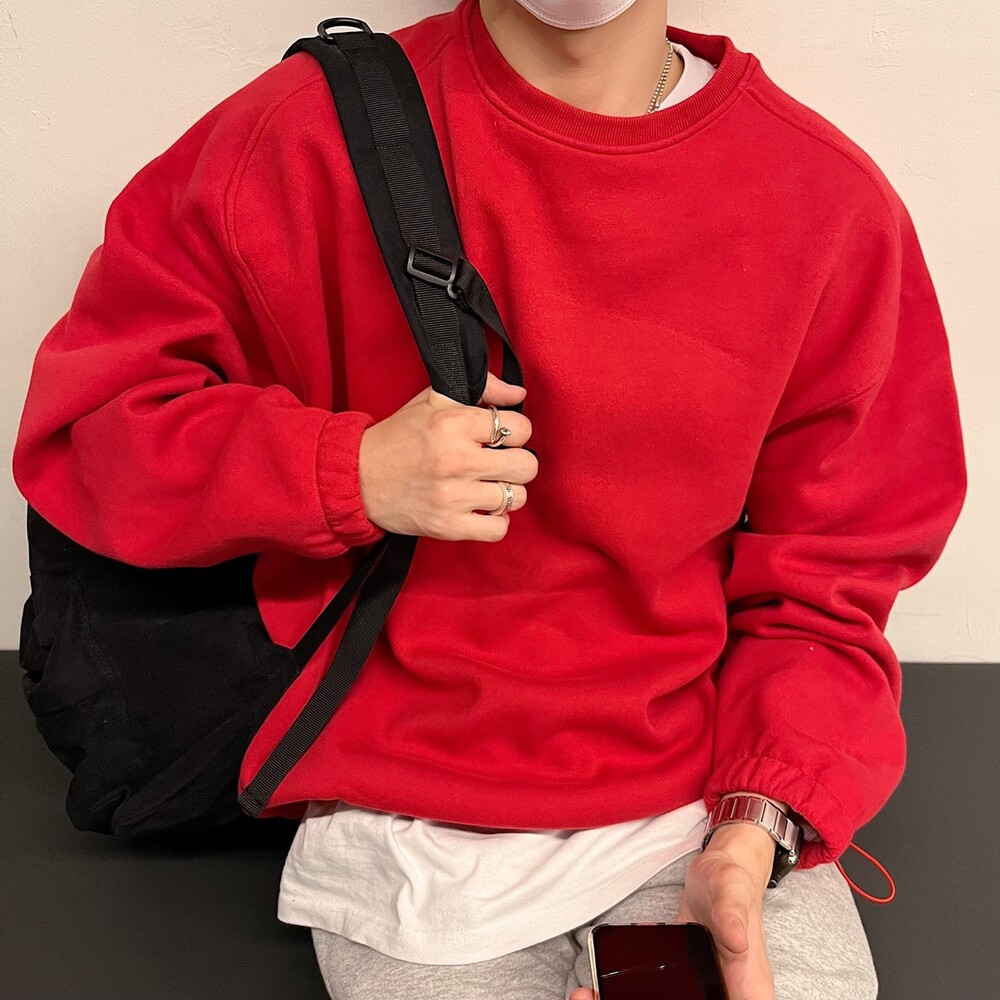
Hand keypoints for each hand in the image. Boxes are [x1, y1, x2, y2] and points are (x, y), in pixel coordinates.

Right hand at [357, 372, 536, 540]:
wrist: (357, 477)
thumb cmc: (399, 437)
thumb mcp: (435, 400)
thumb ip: (482, 389)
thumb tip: (518, 393)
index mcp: (453, 424)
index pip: (520, 428)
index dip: (515, 432)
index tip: (499, 438)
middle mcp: (455, 460)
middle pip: (526, 466)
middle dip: (516, 462)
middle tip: (498, 463)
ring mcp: (452, 497)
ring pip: (516, 498)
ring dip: (506, 492)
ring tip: (486, 485)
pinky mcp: (448, 526)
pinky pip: (498, 529)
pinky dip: (494, 520)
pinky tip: (480, 508)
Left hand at [568, 823, 775, 999]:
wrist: (718, 871)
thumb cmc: (732, 882)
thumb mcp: (731, 891)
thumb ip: (732, 915)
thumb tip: (737, 941)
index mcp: (750, 989)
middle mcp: (727, 995)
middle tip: (604, 998)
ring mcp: (704, 989)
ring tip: (593, 996)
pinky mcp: (683, 979)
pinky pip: (661, 995)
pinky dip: (633, 995)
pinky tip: (600, 990)